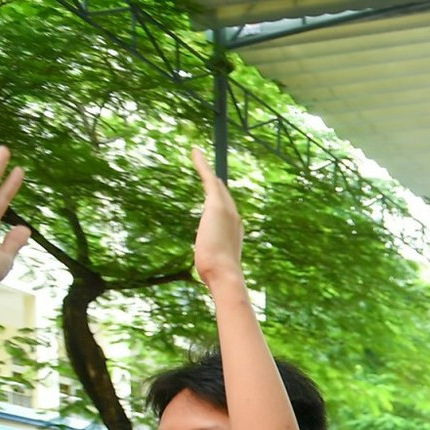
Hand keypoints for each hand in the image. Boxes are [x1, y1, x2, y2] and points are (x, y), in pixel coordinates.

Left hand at [190, 148, 244, 290]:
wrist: (225, 274)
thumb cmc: (218, 276)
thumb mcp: (215, 267)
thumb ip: (213, 263)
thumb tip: (210, 277)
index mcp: (235, 232)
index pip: (226, 211)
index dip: (219, 201)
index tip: (213, 193)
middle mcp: (234, 217)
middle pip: (223, 195)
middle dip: (215, 182)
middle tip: (206, 169)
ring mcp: (227, 210)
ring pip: (215, 184)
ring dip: (206, 169)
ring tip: (197, 156)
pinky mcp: (216, 204)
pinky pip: (208, 178)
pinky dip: (202, 164)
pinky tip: (194, 152)